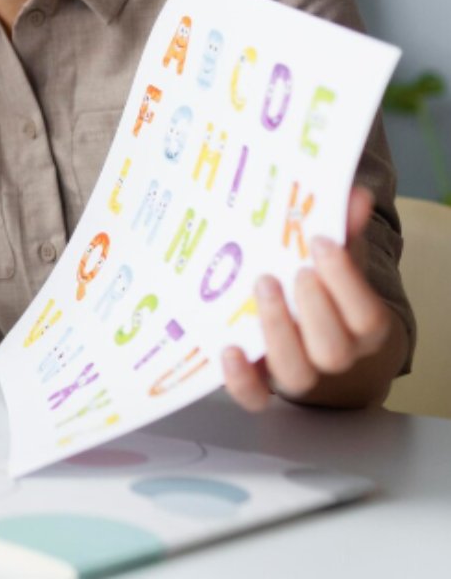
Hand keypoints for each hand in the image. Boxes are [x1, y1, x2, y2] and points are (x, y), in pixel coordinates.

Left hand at [222, 186, 398, 409]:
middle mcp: (335, 357)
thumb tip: (354, 196)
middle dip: (312, 307)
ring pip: (296, 373)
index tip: (321, 243)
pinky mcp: (263, 384)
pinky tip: (228, 349)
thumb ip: (345, 232)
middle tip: (293, 269)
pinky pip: (255, 397)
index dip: (345, 281)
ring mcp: (298, 374)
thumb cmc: (329, 297)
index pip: (365, 315)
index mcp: (363, 329)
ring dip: (278, 331)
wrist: (322, 346)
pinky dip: (242, 380)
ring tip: (262, 286)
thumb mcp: (338, 265)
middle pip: (332, 349)